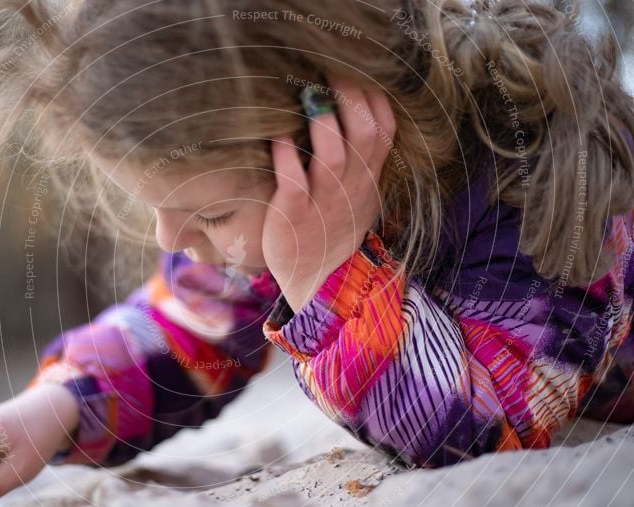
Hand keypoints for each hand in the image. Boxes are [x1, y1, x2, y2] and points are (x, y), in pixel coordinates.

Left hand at [263, 75, 396, 311]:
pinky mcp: (294, 214)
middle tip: (331, 69)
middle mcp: (350, 185)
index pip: (384, 129)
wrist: (320, 282)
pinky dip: (286, 158)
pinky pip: (294, 182)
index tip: (358, 70)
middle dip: (351, 97)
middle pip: (362, 133)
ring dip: (322, 122)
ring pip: (332, 155)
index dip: (375, 97)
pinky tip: (278, 136)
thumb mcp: (360, 194)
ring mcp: (323, 200)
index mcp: (367, 176)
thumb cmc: (334, 230)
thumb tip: (354, 112)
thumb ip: (361, 157)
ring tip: (307, 93)